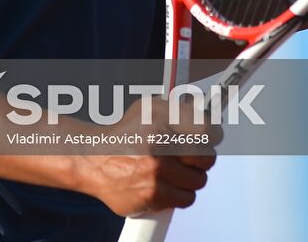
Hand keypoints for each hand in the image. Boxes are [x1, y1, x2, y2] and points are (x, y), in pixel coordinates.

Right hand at [79, 99, 216, 215]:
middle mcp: (159, 143)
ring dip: (191, 177)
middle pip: (207, 157)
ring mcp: (156, 171)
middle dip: (203, 157)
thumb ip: (179, 109)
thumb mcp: (150, 108)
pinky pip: (187, 198)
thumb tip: (209, 112)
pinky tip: (167, 184)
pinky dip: (180, 194)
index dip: (214, 134)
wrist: (93, 159)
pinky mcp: (153, 195)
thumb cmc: (126, 133)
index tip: (212, 136)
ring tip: (174, 170)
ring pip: (199, 180)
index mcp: (160, 117)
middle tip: (192, 155)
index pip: (207, 129)